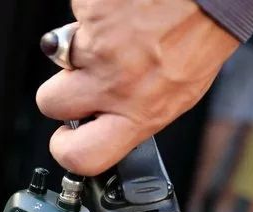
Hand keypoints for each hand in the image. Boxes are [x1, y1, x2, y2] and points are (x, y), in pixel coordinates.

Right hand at [36, 0, 238, 175]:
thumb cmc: (202, 35)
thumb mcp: (179, 92)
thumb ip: (138, 111)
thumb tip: (109, 118)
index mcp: (141, 113)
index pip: (84, 156)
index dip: (64, 149)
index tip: (66, 137)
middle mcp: (116, 84)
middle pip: (50, 103)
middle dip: (59, 88)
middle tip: (81, 79)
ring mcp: (99, 47)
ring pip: (57, 56)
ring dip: (78, 48)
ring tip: (112, 36)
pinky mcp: (90, 12)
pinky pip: (74, 19)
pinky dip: (90, 17)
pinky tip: (118, 13)